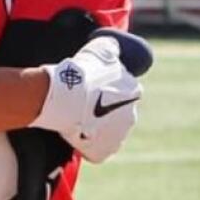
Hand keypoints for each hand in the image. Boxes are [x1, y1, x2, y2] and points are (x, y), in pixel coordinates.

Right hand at [32, 33, 143, 163]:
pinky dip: (89, 145)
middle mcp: (131, 116)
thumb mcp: (101, 47)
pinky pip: (97, 150)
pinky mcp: (102, 152)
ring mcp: (117, 137)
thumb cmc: (83, 71)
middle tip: (85, 104)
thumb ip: (112, 48)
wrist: (65, 96)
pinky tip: (77, 134)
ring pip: (109, 132)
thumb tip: (114, 49)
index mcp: (134, 92)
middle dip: (106, 110)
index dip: (108, 90)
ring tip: (79, 119)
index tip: (94, 88)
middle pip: (119, 114)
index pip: (125, 91)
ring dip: (98, 128)